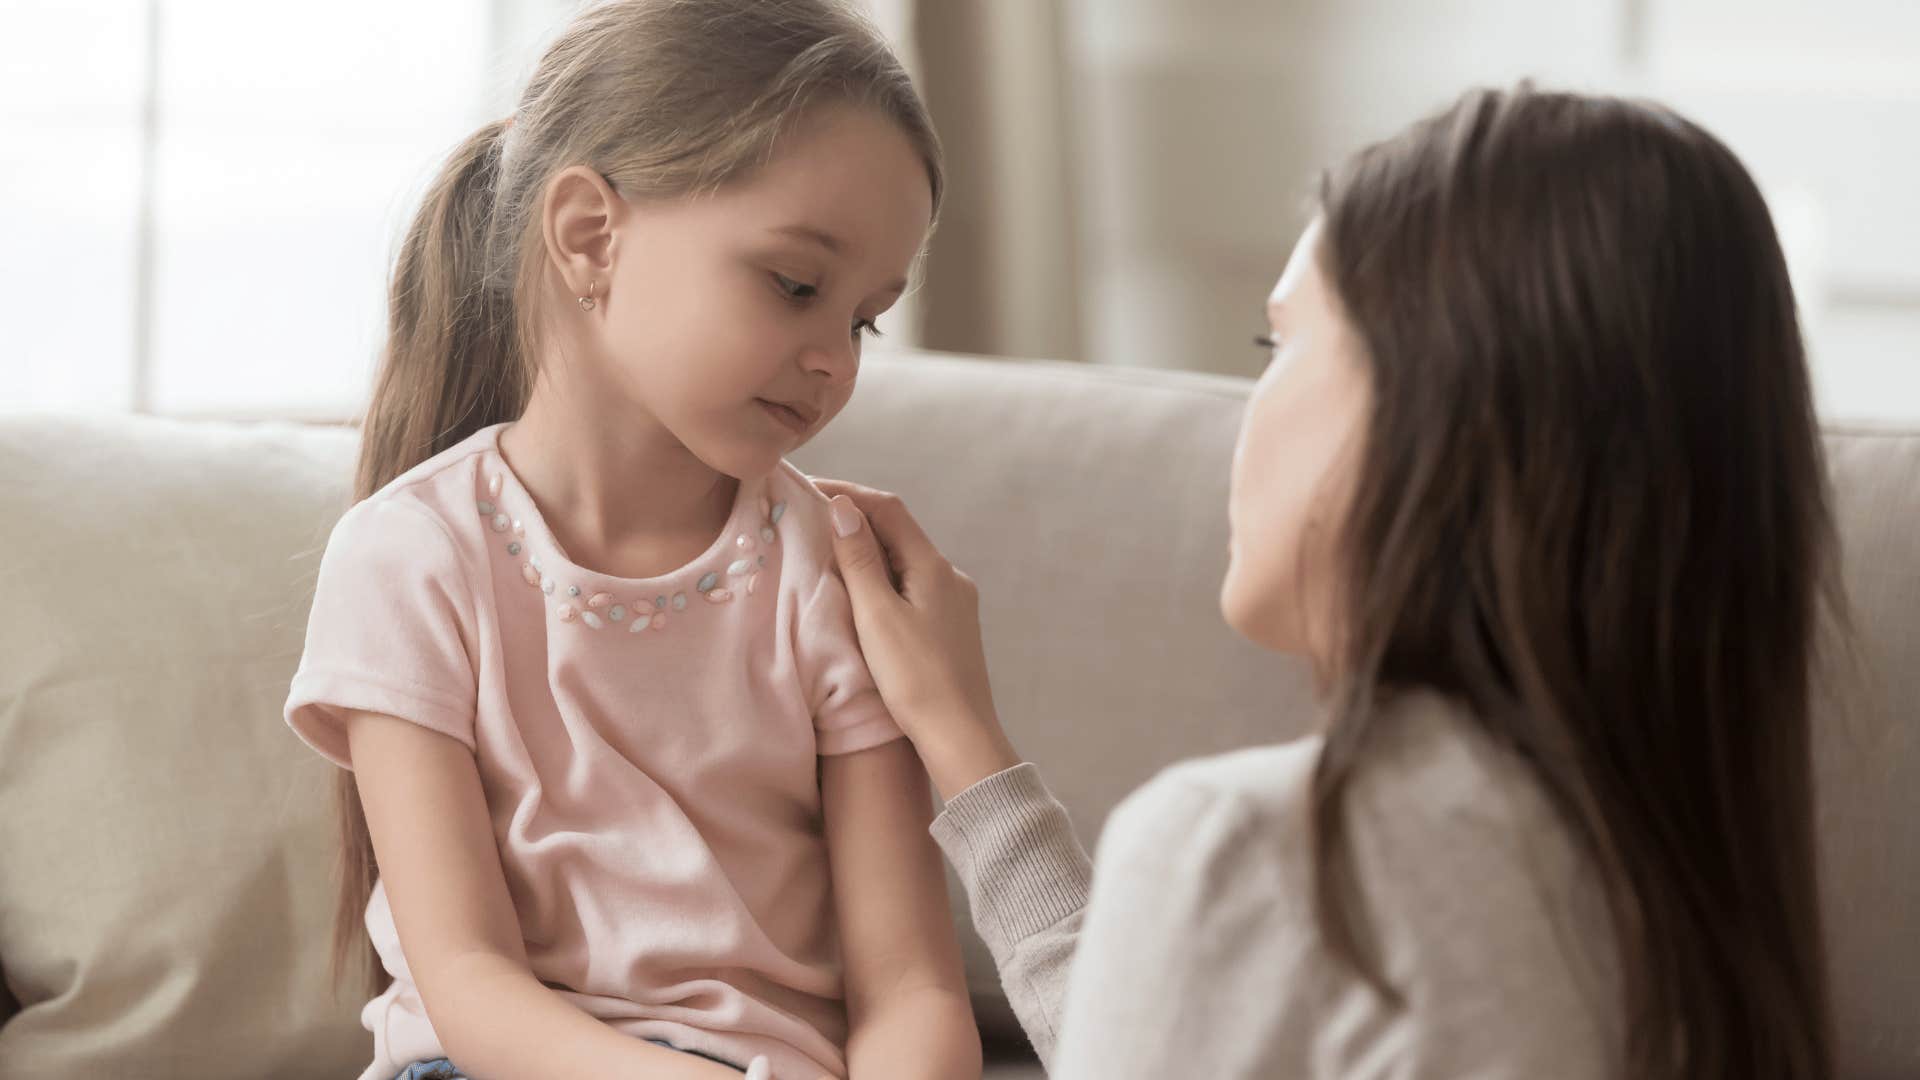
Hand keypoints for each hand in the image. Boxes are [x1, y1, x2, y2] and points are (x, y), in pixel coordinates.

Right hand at [817, 480, 1019, 800]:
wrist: (960, 736)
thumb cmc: (916, 679)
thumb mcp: (877, 616)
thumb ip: (860, 560)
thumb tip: (843, 507)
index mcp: (933, 567)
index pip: (888, 509)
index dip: (848, 493)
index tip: (808, 490)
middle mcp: (949, 576)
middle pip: (898, 532)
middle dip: (856, 520)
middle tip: (810, 519)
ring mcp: (953, 602)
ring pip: (904, 561)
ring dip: (868, 551)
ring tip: (827, 554)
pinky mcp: (950, 627)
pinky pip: (911, 586)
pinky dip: (882, 579)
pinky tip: (861, 596)